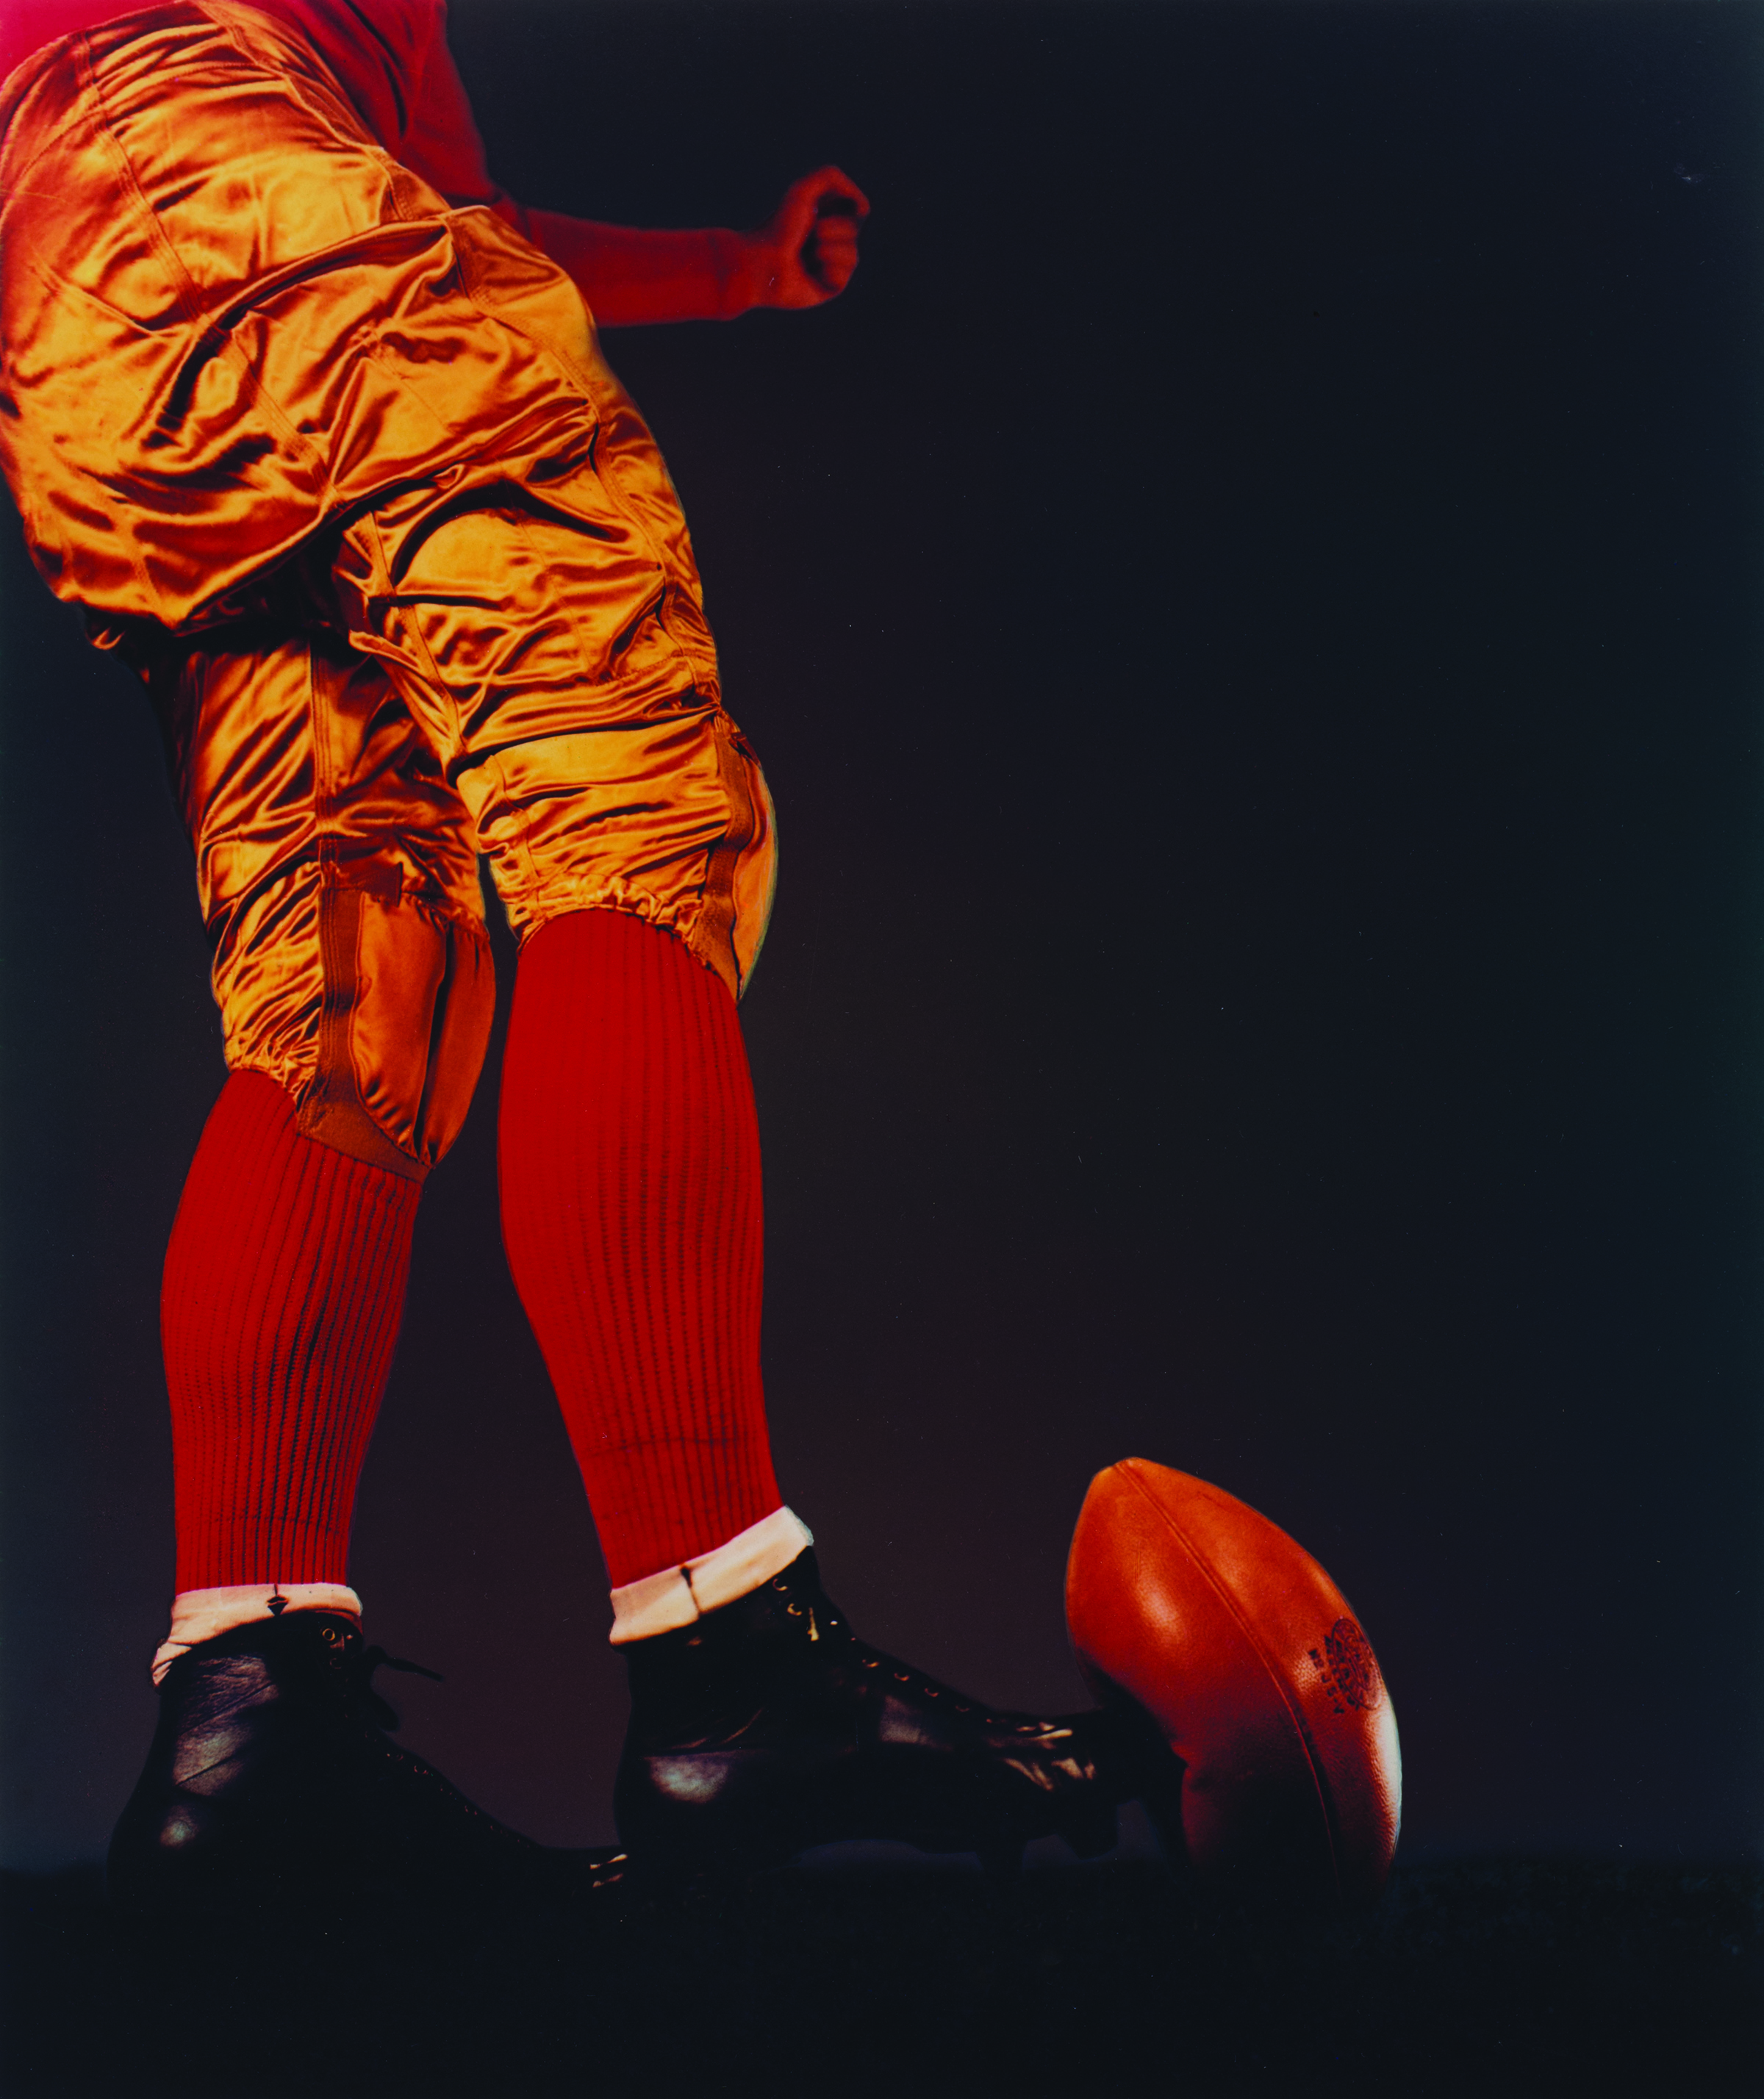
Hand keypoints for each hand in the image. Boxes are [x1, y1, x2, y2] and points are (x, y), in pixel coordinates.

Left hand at [732, 166, 869, 310]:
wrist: (762, 264)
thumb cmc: (779, 227)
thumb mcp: (804, 190)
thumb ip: (832, 178)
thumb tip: (863, 207)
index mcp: (823, 215)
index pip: (855, 208)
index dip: (845, 207)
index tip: (823, 207)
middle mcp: (828, 240)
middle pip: (854, 230)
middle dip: (833, 228)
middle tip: (809, 234)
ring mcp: (829, 265)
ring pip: (852, 255)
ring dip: (829, 250)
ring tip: (808, 255)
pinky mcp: (827, 287)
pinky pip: (843, 276)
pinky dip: (827, 270)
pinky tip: (809, 273)